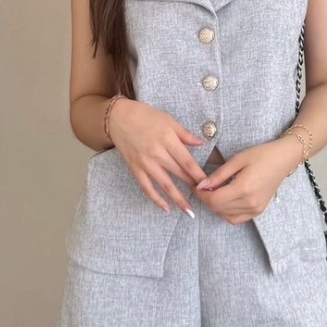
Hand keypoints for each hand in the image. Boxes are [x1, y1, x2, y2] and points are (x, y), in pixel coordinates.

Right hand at [107, 98, 207, 214]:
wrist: (118, 117)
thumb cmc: (145, 115)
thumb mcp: (168, 120)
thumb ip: (185, 134)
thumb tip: (202, 143)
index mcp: (168, 140)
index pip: (187, 162)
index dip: (199, 175)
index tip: (209, 184)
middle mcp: (157, 153)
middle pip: (179, 174)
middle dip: (192, 186)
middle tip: (205, 197)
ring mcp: (145, 163)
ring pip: (165, 185)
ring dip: (178, 199)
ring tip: (189, 211)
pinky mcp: (135, 169)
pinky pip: (147, 187)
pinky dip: (156, 199)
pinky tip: (166, 208)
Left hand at [191, 139, 298, 223]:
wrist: (283, 159)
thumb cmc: (262, 155)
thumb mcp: (237, 160)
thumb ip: (218, 175)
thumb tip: (202, 185)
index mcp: (244, 188)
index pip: (214, 200)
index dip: (201, 194)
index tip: (197, 185)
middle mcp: (250, 202)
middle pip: (218, 208)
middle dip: (206, 199)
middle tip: (203, 186)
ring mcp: (255, 209)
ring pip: (225, 215)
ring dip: (216, 205)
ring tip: (215, 191)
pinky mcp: (258, 211)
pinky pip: (236, 218)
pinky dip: (227, 212)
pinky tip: (226, 199)